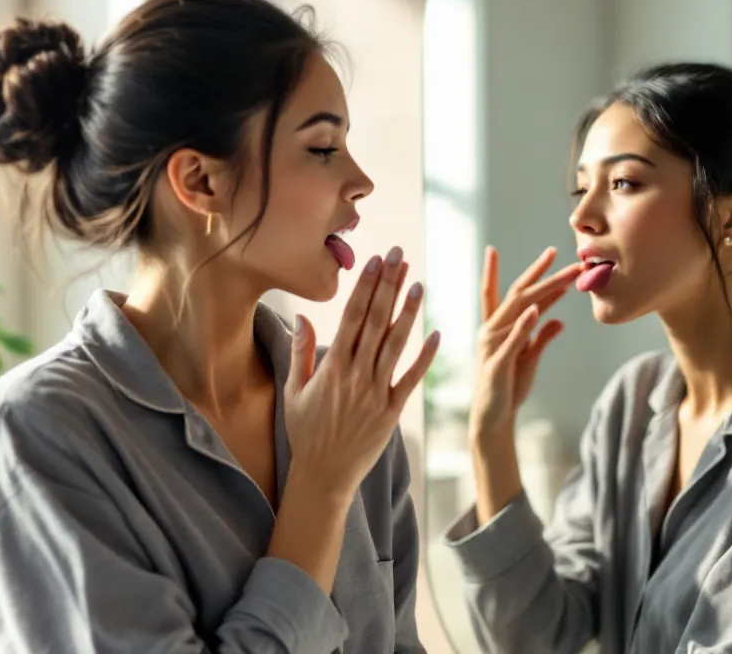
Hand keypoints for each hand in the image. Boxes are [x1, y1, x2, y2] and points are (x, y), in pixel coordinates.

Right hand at [284, 247, 440, 501]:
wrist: (323, 476)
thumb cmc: (305, 432)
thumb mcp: (294, 391)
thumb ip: (300, 352)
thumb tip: (301, 317)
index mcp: (332, 367)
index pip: (352, 317)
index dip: (365, 287)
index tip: (375, 261)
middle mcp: (357, 376)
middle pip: (377, 322)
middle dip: (388, 286)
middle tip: (400, 256)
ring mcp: (376, 393)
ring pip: (396, 345)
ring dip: (409, 313)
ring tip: (419, 285)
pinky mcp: (392, 412)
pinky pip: (411, 380)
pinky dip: (424, 357)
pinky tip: (436, 334)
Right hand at [469, 246, 581, 437]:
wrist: (494, 417)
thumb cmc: (509, 386)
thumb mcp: (530, 357)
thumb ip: (541, 337)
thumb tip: (558, 321)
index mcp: (497, 327)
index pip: (504, 291)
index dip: (518, 267)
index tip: (529, 251)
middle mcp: (491, 330)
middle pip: (517, 294)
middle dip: (538, 272)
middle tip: (556, 251)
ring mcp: (493, 345)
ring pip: (519, 310)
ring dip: (544, 291)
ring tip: (565, 276)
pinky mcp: (498, 363)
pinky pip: (514, 339)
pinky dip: (525, 323)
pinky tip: (538, 309)